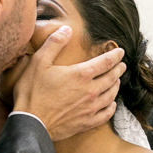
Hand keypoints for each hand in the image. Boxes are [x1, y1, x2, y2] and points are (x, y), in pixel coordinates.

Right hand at [4, 26, 126, 140]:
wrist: (30, 123)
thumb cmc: (32, 92)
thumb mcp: (39, 62)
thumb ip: (54, 44)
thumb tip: (67, 29)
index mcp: (81, 74)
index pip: (105, 62)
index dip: (115, 56)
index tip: (121, 52)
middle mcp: (90, 91)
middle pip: (111, 78)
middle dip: (118, 70)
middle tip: (122, 66)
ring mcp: (90, 108)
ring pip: (111, 95)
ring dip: (116, 86)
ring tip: (117, 81)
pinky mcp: (86, 123)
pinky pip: (106, 114)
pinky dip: (111, 108)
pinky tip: (112, 104)